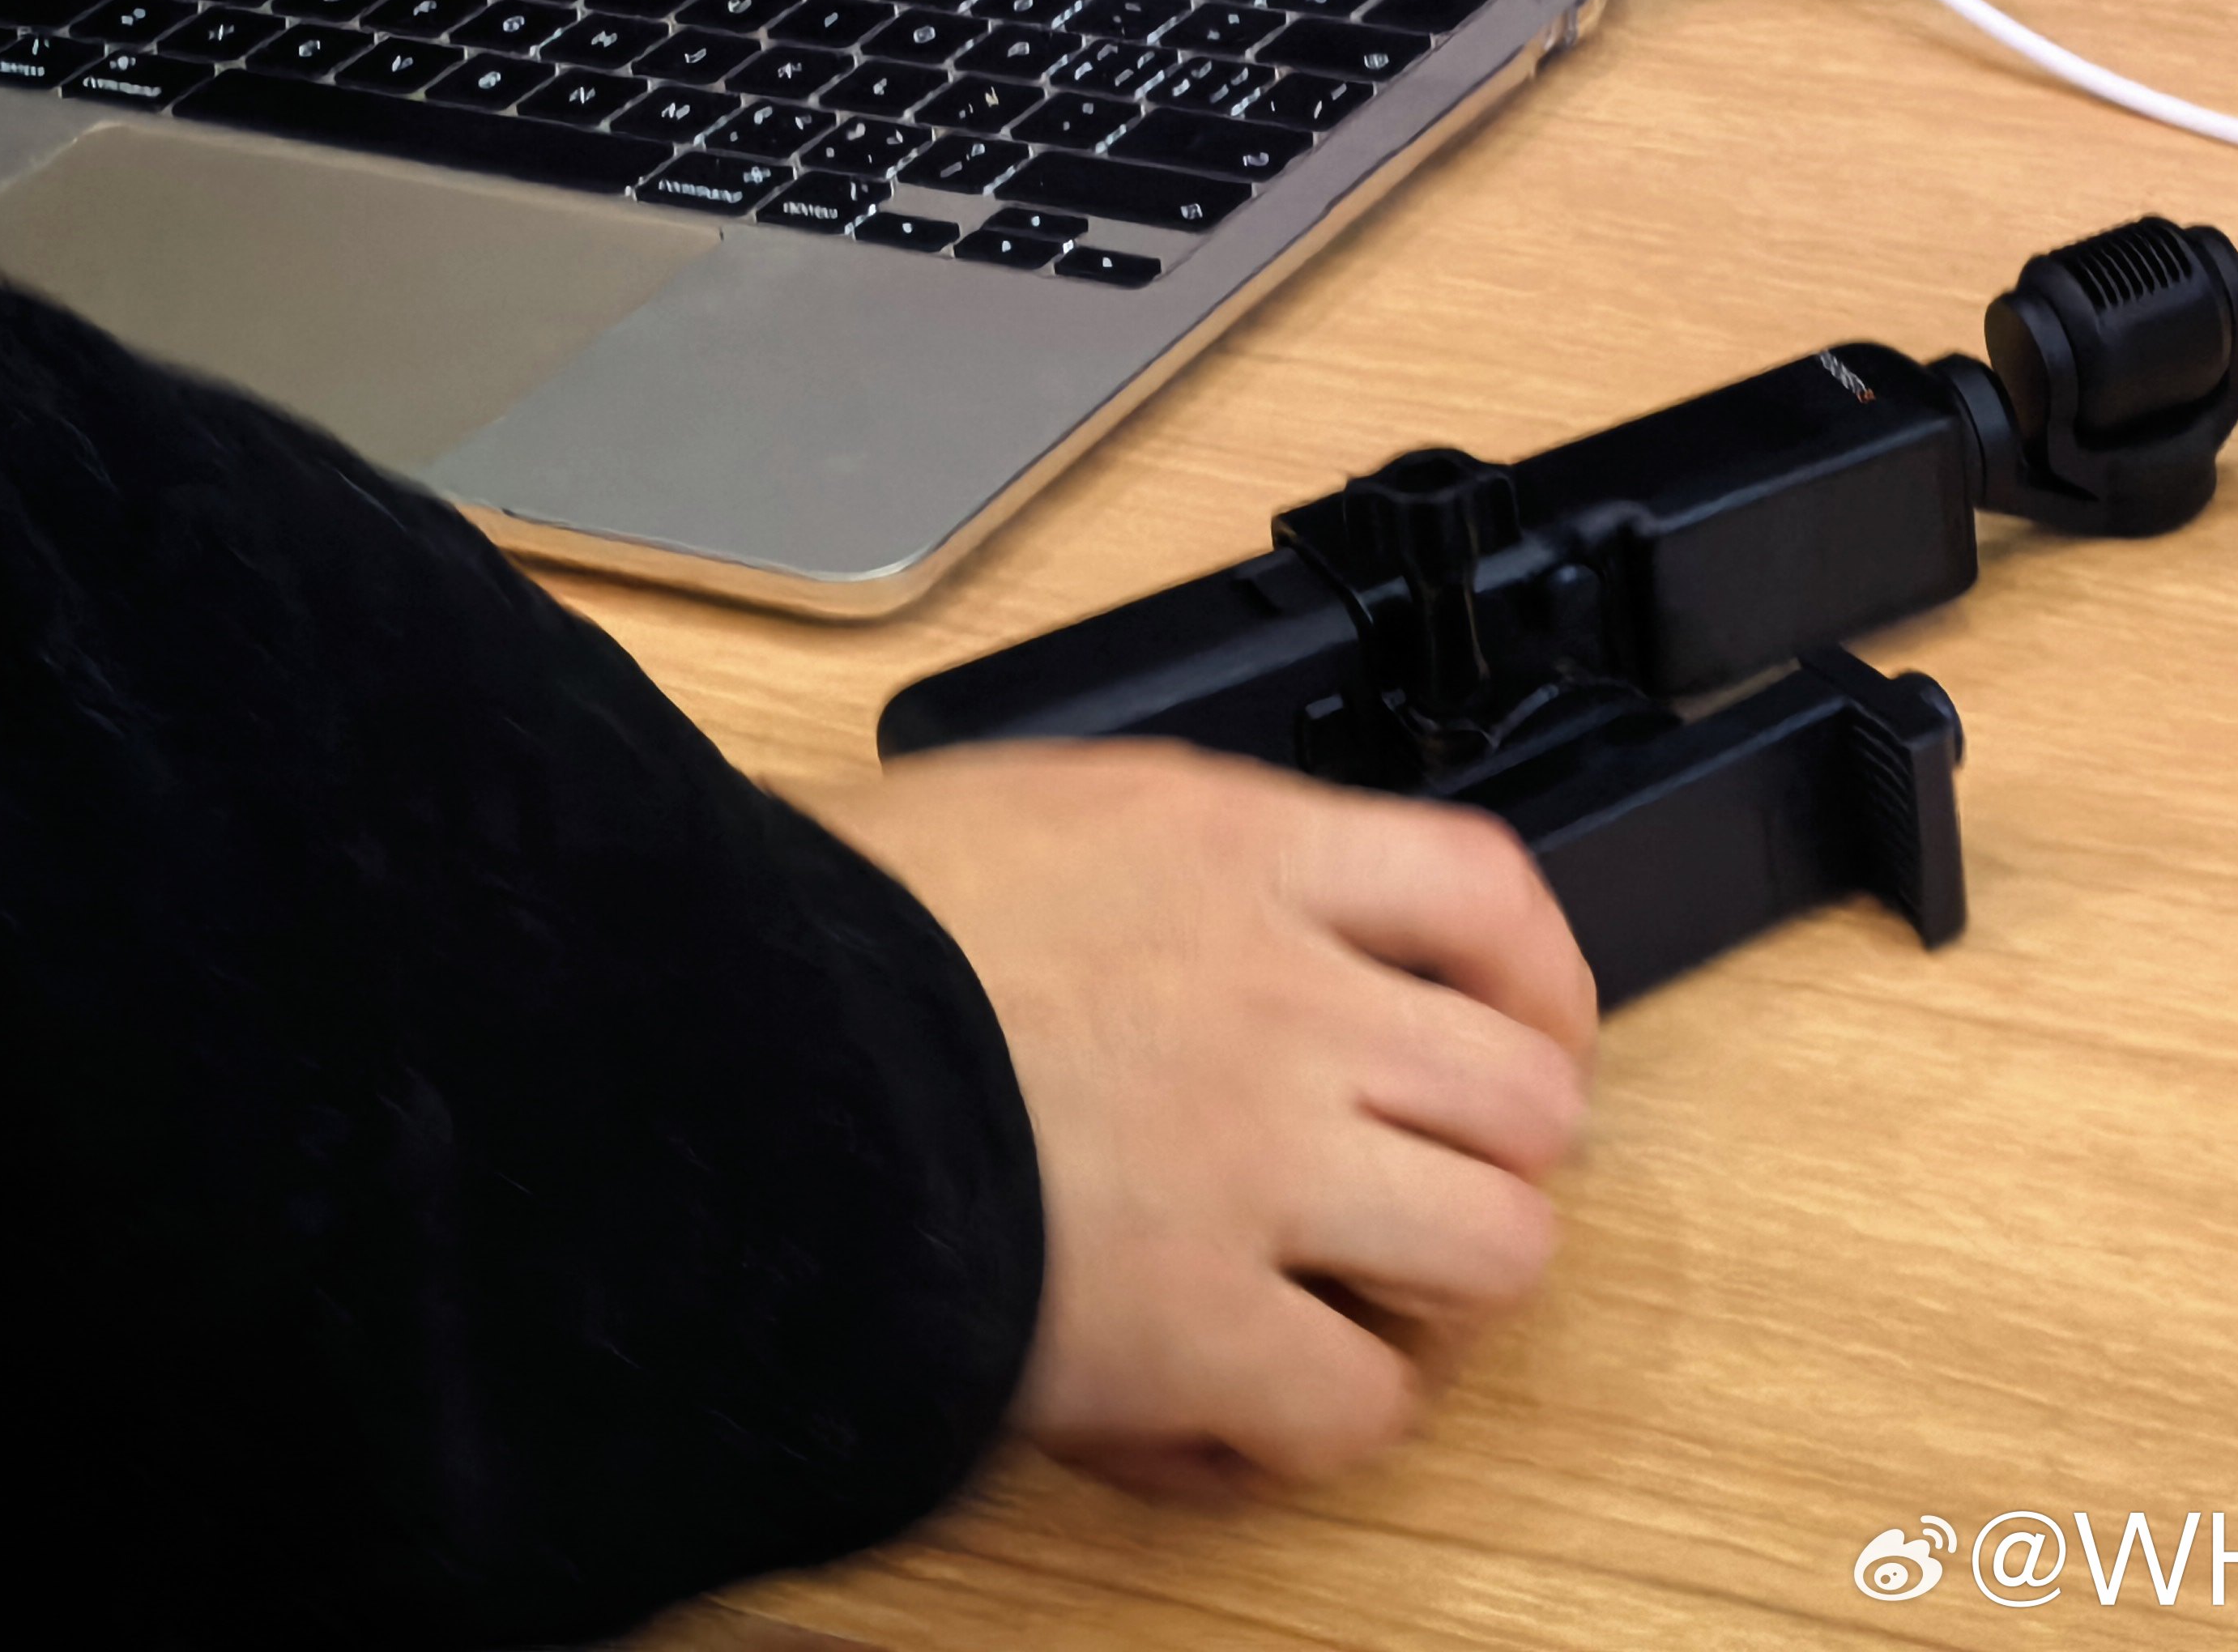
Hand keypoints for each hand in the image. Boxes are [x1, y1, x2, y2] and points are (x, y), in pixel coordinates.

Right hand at [803, 740, 1596, 1497]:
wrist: (698, 1054)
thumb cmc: (817, 936)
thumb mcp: (1024, 813)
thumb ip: (1159, 860)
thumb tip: (1202, 911)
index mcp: (1239, 856)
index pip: (1487, 891)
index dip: (1540, 980)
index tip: (1525, 1030)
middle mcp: (1286, 1002)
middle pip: (1527, 1095)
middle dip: (1495, 1161)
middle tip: (1425, 1200)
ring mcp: (1257, 1167)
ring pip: (1493, 1249)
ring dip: (1435, 1295)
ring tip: (1349, 1310)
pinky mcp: (1195, 1325)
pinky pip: (1355, 1404)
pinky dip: (1311, 1425)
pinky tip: (1230, 1412)